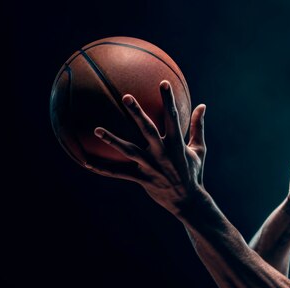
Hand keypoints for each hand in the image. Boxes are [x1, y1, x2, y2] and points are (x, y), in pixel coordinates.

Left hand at [84, 80, 207, 214]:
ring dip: (113, 141)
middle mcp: (163, 154)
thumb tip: (202, 105)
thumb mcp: (199, 149)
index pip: (173, 118)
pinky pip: (120, 173)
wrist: (188, 201)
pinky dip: (104, 169)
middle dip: (137, 114)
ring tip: (97, 130)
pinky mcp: (143, 179)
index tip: (163, 83)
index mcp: (177, 145)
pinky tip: (87, 162)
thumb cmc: (194, 172)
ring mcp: (152, 167)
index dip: (168, 100)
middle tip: (126, 97)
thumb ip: (198, 127)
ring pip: (129, 151)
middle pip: (148, 130)